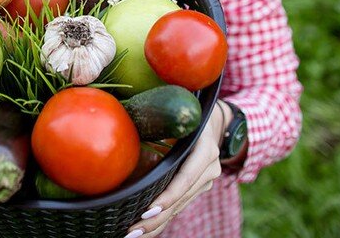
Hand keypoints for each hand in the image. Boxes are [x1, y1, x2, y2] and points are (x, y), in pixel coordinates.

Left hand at [123, 101, 230, 237]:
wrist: (214, 120)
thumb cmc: (186, 114)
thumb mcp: (179, 116)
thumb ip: (161, 125)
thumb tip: (126, 134)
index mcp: (205, 148)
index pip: (186, 178)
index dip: (168, 196)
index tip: (147, 211)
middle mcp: (209, 167)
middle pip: (181, 198)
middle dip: (156, 218)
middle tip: (132, 231)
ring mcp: (206, 180)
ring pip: (180, 207)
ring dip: (157, 224)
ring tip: (134, 235)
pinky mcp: (199, 187)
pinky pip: (180, 205)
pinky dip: (163, 219)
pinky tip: (146, 230)